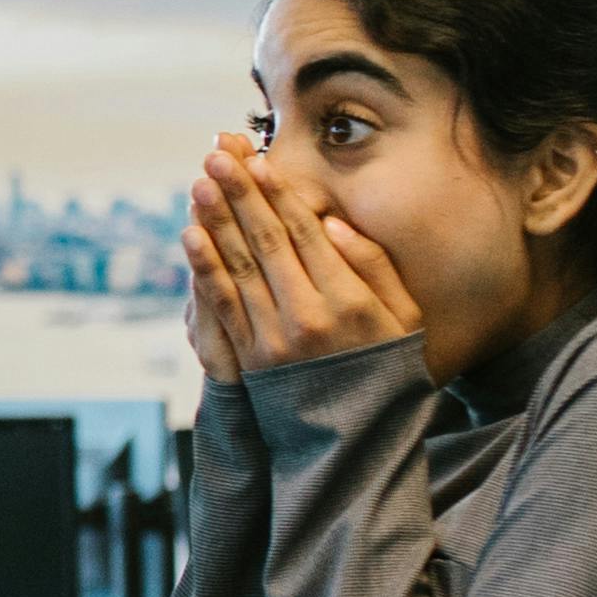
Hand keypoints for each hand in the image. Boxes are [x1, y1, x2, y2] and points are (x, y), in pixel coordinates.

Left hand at [183, 138, 422, 374]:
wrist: (361, 439)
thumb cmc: (389, 366)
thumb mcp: (405, 316)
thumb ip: (375, 266)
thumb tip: (332, 223)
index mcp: (350, 299)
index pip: (306, 234)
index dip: (278, 195)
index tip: (257, 161)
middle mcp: (310, 315)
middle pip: (268, 241)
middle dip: (240, 195)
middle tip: (217, 156)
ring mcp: (277, 339)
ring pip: (240, 267)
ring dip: (216, 221)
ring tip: (199, 183)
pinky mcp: (252, 358)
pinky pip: (224, 304)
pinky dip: (205, 268)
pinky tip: (191, 236)